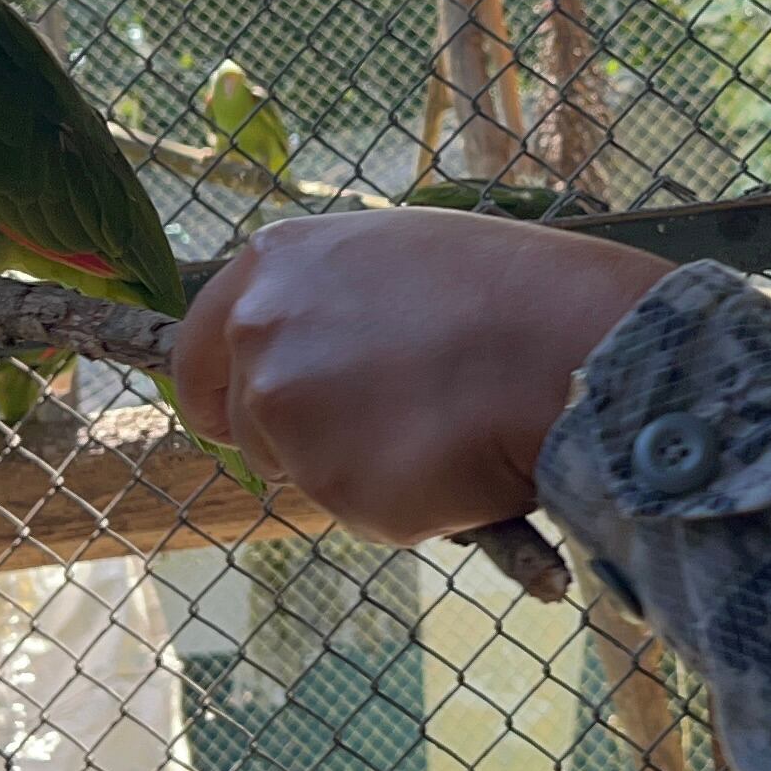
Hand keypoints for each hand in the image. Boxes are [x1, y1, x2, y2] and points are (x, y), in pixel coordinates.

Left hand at [171, 208, 672, 543]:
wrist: (572, 342)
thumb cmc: (511, 293)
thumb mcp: (400, 260)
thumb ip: (331, 301)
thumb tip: (317, 353)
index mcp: (275, 265)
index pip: (198, 351)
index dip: (229, 390)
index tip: (259, 414)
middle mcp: (261, 331)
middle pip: (243, 422)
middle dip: (298, 438)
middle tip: (384, 426)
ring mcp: (290, 410)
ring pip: (302, 473)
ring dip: (357, 469)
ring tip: (441, 428)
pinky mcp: (332, 483)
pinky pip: (361, 511)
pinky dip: (407, 503)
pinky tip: (458, 458)